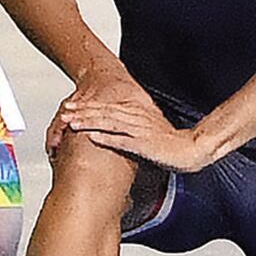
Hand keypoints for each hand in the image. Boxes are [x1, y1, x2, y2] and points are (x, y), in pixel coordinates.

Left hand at [52, 69, 214, 171]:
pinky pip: (122, 140)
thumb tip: (109, 132)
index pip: (106, 107)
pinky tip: (92, 137)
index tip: (70, 106)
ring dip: (89, 121)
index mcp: (135, 114)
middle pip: (103, 112)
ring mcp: (139, 130)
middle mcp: (136, 118)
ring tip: (71, 122)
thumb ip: (128, 129)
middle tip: (63, 111)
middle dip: (82, 111)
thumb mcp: (145, 131)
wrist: (192, 149)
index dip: (86, 106)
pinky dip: (106, 138)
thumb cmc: (169, 144)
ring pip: (109, 123)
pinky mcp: (144, 144)